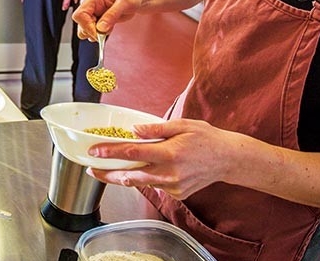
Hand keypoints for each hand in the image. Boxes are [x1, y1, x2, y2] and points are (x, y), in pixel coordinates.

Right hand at [72, 0, 142, 39]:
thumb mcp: (126, 2)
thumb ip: (112, 15)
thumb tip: (100, 28)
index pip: (79, 15)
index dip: (87, 26)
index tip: (99, 34)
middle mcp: (90, 5)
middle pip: (80, 24)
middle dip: (92, 31)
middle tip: (106, 31)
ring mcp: (94, 13)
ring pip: (85, 30)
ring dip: (96, 33)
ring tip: (110, 27)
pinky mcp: (98, 20)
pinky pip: (93, 31)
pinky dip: (100, 34)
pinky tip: (110, 27)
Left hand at [87, 118, 244, 200]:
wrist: (228, 159)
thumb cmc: (206, 139)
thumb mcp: (182, 125)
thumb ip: (155, 129)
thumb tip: (134, 131)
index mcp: (169, 153)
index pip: (132, 153)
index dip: (110, 152)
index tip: (94, 151)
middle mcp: (169, 173)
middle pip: (130, 175)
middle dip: (107, 174)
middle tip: (91, 169)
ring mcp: (173, 186)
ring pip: (140, 183)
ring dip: (122, 178)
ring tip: (106, 171)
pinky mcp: (177, 194)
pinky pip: (154, 185)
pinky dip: (144, 178)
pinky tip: (140, 170)